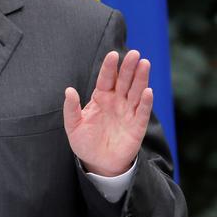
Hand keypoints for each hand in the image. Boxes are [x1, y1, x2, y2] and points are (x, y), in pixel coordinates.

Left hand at [63, 50, 152, 176]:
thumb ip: (71, 108)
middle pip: (124, 81)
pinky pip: (142, 112)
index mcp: (101, 98)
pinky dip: (145, 102)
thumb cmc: (85, 141)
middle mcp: (116, 101)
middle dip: (129, 67)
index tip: (113, 54)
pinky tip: (147, 92)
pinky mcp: (137, 126)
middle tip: (134, 54)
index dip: (109, 67)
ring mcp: (128, 112)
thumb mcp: (73, 125)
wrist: (98, 163)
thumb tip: (68, 90)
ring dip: (141, 79)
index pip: (106, 79)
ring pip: (136, 92)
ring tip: (144, 64)